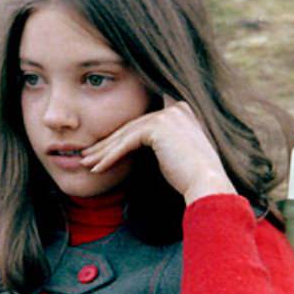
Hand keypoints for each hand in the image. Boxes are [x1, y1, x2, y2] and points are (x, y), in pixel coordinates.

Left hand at [80, 95, 236, 203]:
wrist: (207, 185)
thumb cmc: (191, 177)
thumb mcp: (171, 154)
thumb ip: (157, 144)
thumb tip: (132, 147)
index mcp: (181, 111)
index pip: (142, 123)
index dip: (121, 136)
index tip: (101, 147)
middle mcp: (176, 108)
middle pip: (131, 127)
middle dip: (107, 144)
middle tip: (87, 156)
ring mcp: (168, 115)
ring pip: (126, 134)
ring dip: (103, 151)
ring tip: (86, 163)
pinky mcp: (158, 126)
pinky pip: (127, 143)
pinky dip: (110, 157)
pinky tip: (97, 168)